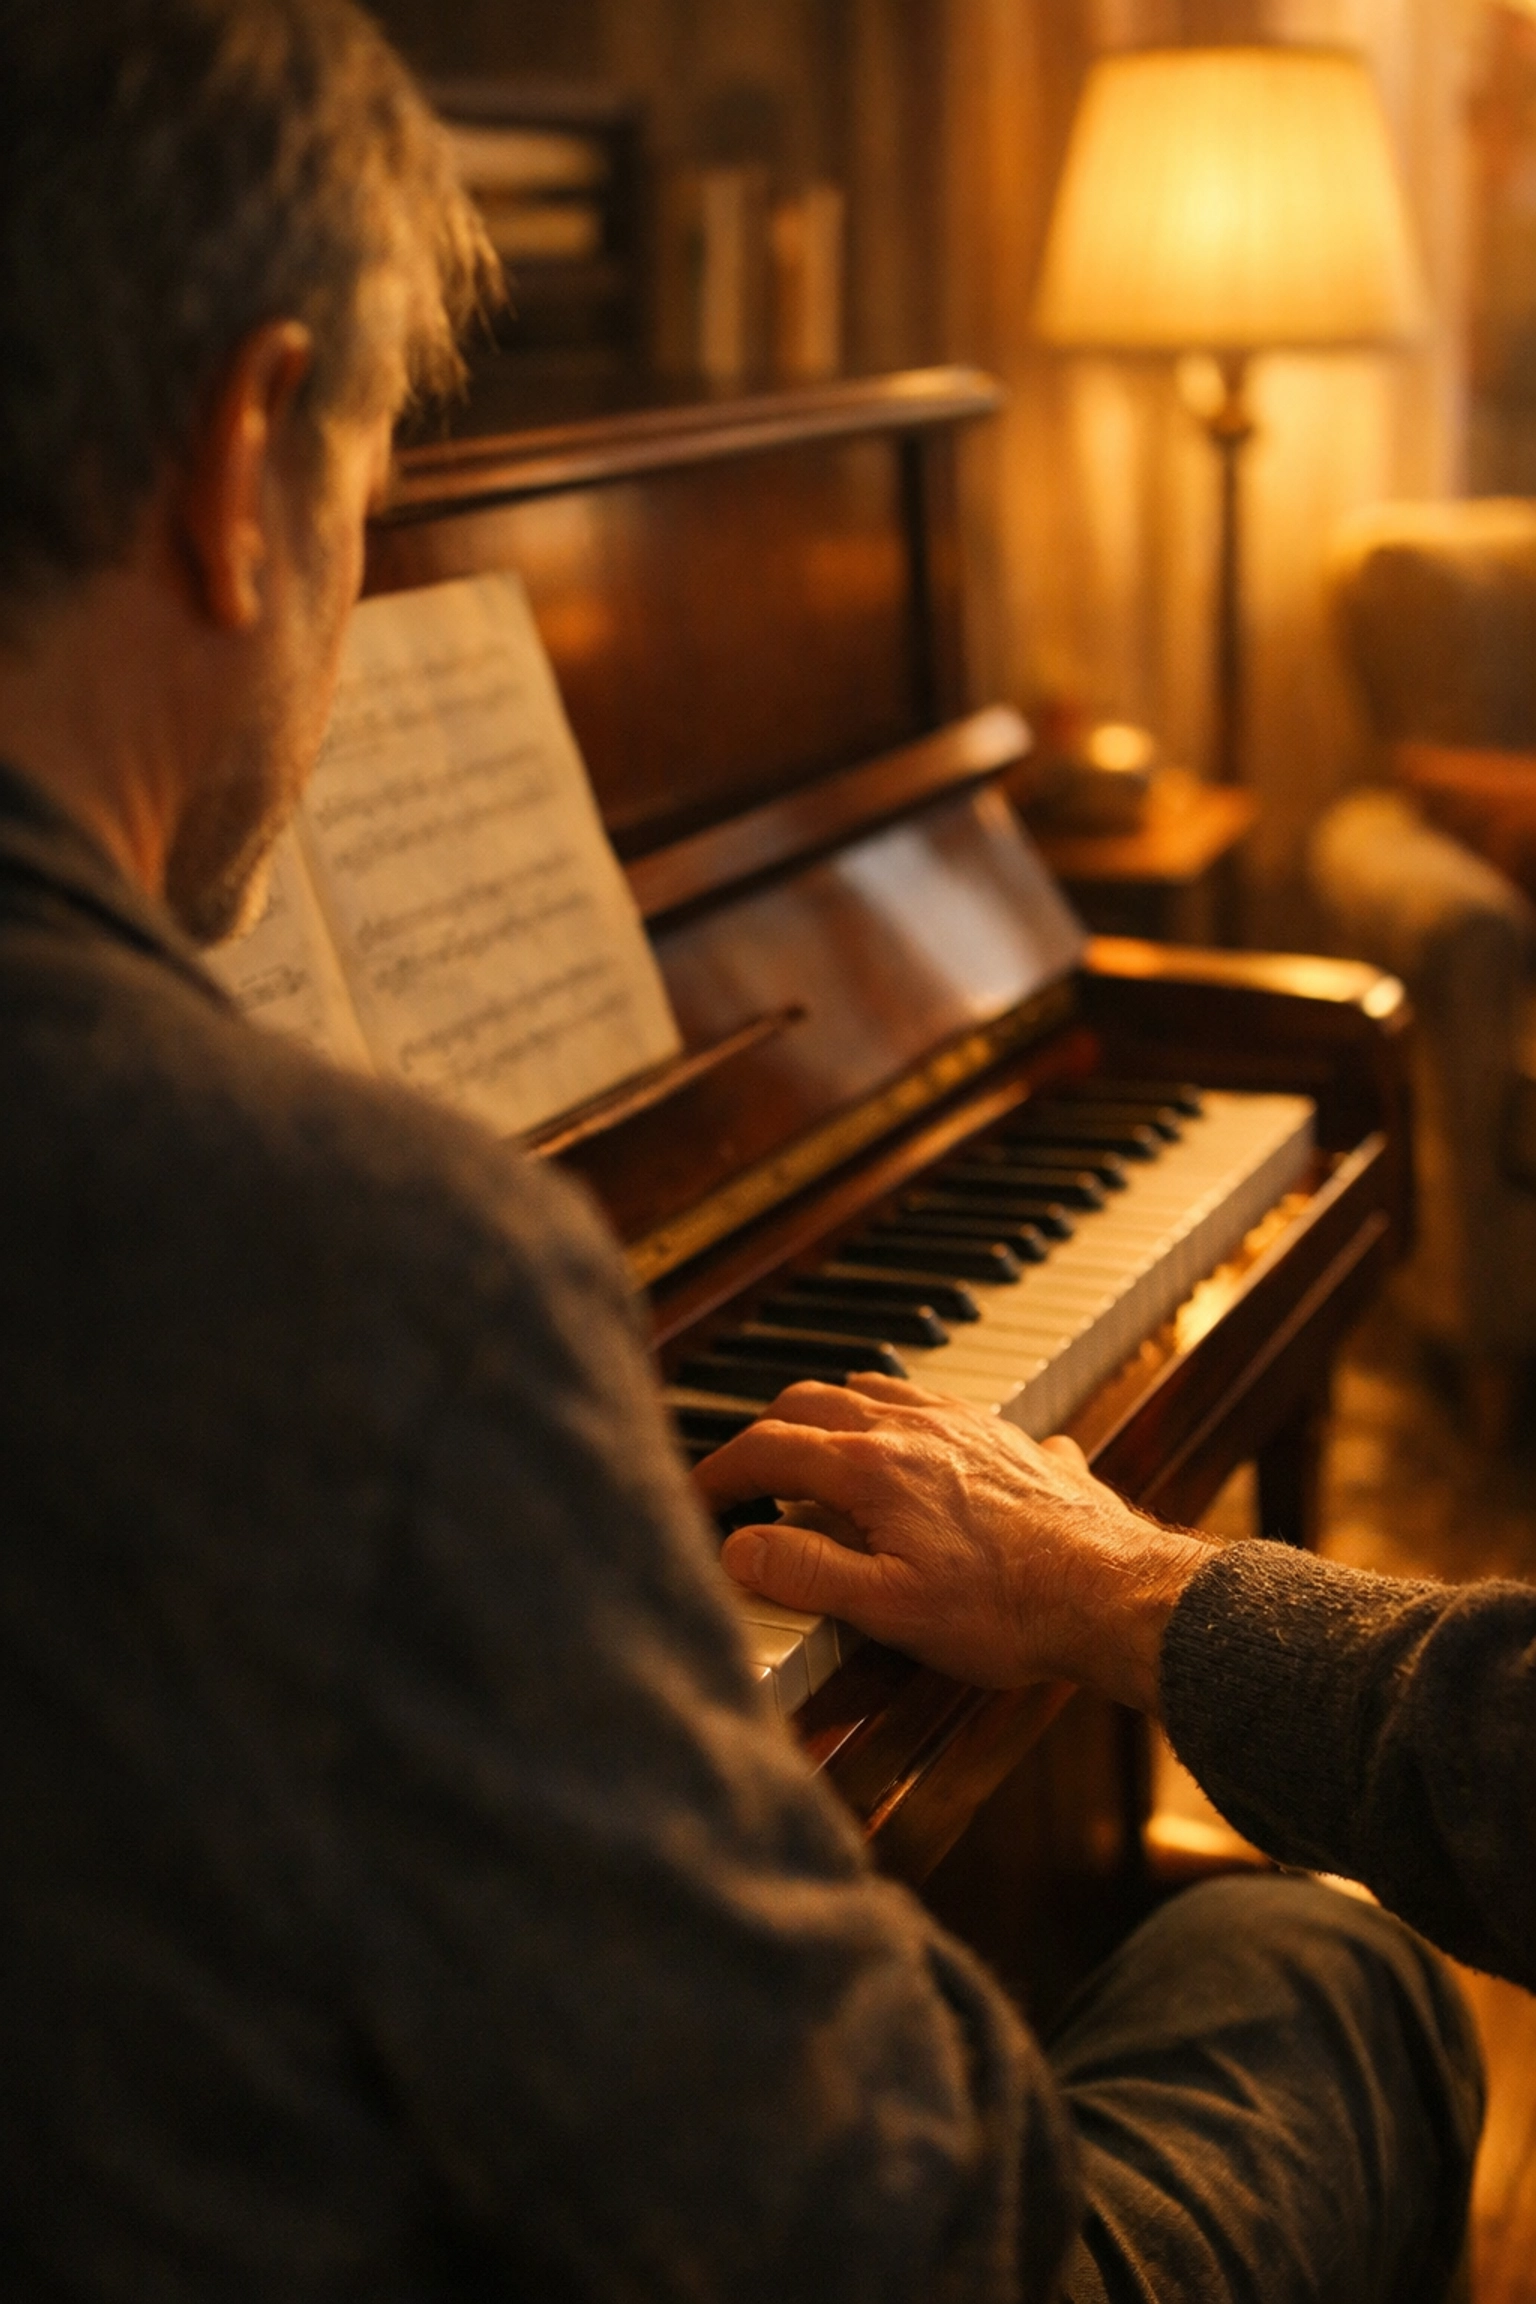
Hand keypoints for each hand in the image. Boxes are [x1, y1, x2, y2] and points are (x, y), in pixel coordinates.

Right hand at [694, 1376, 1212, 1710]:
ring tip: (818, 1442)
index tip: (696, 1493)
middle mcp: (914, 1428)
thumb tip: (737, 1548)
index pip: (769, 1448)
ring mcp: (966, 1424)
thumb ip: (804, 1573)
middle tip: (747, 1469)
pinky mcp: (1009, 1437)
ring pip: (878, 1386)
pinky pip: (941, 1402)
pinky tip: (918, 1445)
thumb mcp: (887, 1610)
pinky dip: (904, 1414)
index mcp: (871, 1468)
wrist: (1113, 1593)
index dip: (719, 1470)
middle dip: (768, 1428)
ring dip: (833, 1408)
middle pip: (814, 1398)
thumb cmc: (1006, 1610)